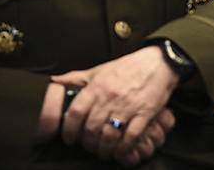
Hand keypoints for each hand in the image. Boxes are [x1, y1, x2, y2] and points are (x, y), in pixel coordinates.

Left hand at [52, 46, 179, 165]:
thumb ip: (77, 77)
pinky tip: (120, 150)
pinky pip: (130, 137)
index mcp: (97, 86)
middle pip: (90, 128)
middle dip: (87, 143)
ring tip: (103, 151)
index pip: (75, 113)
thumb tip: (55, 80)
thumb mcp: (100, 69)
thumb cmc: (128, 67)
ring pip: (108, 136)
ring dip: (103, 149)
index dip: (69, 130)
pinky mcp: (145, 113)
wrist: (159, 62)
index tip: (70, 138)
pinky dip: (123, 148)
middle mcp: (110, 97)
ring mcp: (128, 106)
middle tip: (88, 147)